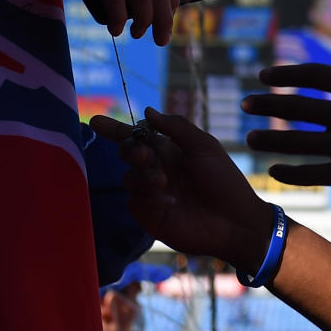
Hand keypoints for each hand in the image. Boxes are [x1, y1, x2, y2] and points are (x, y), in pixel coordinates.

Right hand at [91, 109, 271, 270]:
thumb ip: (177, 127)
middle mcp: (155, 169)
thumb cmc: (224, 181)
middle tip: (144, 155)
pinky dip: (150, 198)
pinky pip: (136, 200)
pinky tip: (170, 202)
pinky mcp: (148, 214)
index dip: (115, 129)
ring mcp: (150, 193)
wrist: (235, 220)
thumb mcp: (204, 147)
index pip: (136, 136)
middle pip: (127, 153)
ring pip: (128, 177)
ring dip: (143, 176)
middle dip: (131, 150)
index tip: (95, 121)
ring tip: (164, 182)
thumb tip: (148, 110)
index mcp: (168, 150)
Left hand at [242, 60, 330, 205]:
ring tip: (250, 140)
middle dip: (267, 104)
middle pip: (298, 106)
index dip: (286, 74)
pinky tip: (274, 171)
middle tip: (245, 105)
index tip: (265, 76)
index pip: (315, 74)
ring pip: (298, 142)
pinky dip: (290, 172)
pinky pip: (313, 172)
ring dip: (270, 141)